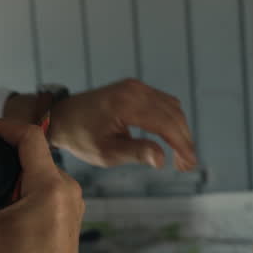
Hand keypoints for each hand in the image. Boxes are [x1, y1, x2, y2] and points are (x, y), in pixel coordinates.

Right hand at [0, 119, 85, 252]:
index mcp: (50, 185)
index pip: (29, 137)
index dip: (1, 127)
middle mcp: (67, 188)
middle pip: (34, 153)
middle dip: (3, 152)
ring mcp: (72, 202)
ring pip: (40, 171)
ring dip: (14, 171)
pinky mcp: (69, 215)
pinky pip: (47, 187)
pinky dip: (24, 186)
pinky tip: (2, 201)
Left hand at [45, 79, 197, 170]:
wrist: (62, 116)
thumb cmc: (81, 137)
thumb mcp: (106, 152)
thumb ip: (135, 154)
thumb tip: (162, 159)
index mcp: (126, 105)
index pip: (166, 123)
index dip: (182, 145)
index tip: (190, 164)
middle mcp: (134, 91)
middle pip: (174, 114)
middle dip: (184, 140)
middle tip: (186, 165)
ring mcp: (136, 87)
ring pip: (172, 107)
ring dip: (180, 131)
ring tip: (180, 157)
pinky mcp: (136, 88)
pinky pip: (163, 102)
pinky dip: (171, 120)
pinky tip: (171, 140)